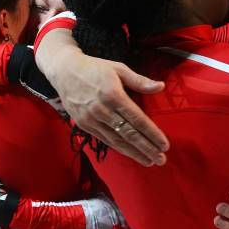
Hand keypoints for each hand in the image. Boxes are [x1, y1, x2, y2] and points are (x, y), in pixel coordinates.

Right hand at [36, 29, 169, 166]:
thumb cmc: (95, 68)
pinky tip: (131, 154)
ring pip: (117, 140)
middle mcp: (102, 109)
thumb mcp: (119, 68)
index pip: (137, 119)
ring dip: (134, 153)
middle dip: (146, 148)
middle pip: (128, 134)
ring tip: (149, 161)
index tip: (164, 144)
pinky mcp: (83, 125)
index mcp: (113, 94)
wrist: (64, 71)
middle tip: (161, 159)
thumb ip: (140, 81)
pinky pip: (105, 139)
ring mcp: (91, 119)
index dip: (152, 133)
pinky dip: (119, 148)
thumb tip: (161, 86)